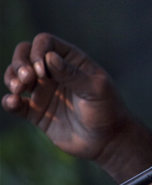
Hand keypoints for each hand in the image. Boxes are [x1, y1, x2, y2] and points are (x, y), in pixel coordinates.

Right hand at [3, 33, 151, 181]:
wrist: (107, 141)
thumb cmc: (107, 110)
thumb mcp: (95, 89)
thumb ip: (73, 74)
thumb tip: (50, 57)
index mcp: (72, 61)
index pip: (45, 42)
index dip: (38, 51)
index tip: (43, 72)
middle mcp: (55, 73)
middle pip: (25, 54)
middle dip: (19, 62)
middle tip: (27, 79)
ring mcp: (44, 91)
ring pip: (16, 75)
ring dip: (11, 78)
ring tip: (19, 90)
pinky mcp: (36, 112)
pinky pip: (15, 103)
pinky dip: (10, 101)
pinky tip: (14, 103)